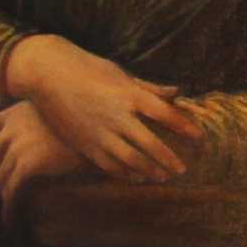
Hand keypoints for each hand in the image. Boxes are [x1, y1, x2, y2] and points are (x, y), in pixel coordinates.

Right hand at [0, 35, 196, 181]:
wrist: (46, 74)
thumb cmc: (88, 69)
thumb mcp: (121, 74)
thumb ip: (150, 88)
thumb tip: (177, 93)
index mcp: (129, 95)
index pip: (166, 115)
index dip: (185, 128)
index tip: (200, 139)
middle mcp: (116, 116)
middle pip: (151, 143)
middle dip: (169, 159)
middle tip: (183, 169)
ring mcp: (98, 131)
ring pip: (130, 159)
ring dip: (150, 171)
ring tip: (163, 177)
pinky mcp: (82, 143)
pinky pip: (107, 165)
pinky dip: (124, 174)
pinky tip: (136, 178)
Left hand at [0, 102, 89, 223]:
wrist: (122, 132)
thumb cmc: (98, 129)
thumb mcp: (62, 122)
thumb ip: (37, 130)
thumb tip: (17, 153)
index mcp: (19, 110)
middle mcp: (16, 123)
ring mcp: (23, 142)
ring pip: (0, 176)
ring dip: (2, 193)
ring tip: (11, 204)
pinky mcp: (33, 162)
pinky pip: (12, 191)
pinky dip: (9, 209)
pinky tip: (12, 220)